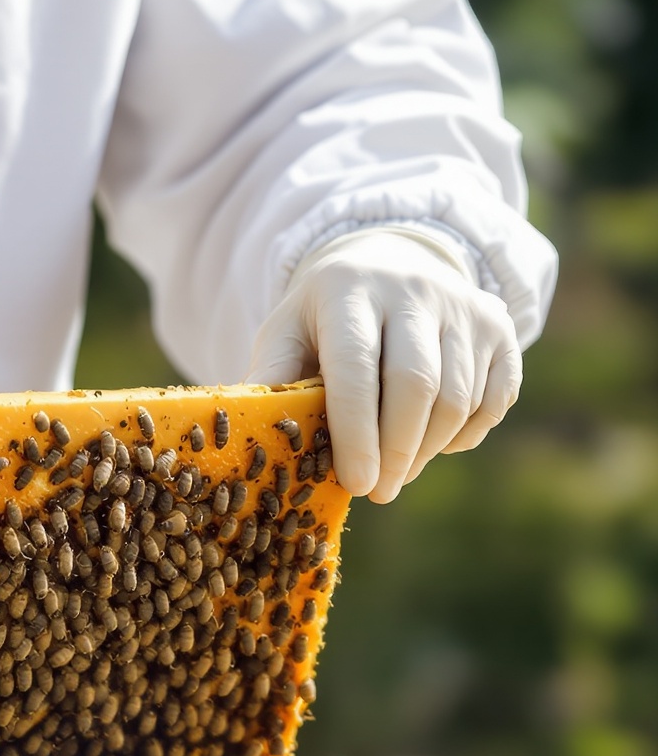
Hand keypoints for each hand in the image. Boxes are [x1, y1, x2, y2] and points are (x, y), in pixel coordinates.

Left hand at [249, 227, 521, 502]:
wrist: (386, 263)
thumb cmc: (326, 317)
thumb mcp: (288, 332)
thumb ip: (273, 378)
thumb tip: (255, 437)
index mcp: (347, 288)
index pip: (356, 364)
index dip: (356, 430)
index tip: (356, 483)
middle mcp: (413, 289)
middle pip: (417, 384)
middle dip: (397, 451)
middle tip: (378, 491)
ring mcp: (463, 306)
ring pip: (457, 398)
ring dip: (428, 450)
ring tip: (397, 470)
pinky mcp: (500, 327)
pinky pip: (494, 399)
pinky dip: (464, 435)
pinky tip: (433, 441)